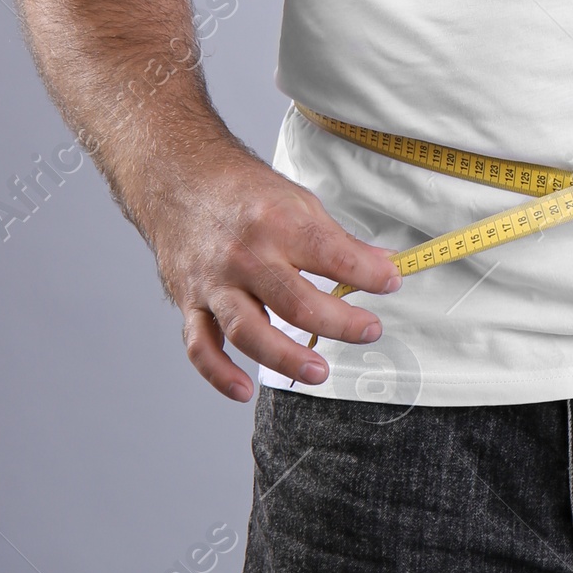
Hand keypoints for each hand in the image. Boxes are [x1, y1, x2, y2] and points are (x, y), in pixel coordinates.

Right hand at [144, 143, 403, 399]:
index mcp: (276, 222)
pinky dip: (220, 374)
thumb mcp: (298, 201)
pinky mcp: (190, 303)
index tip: (392, 282)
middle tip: (370, 330)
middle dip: (340, 322)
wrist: (180, 181)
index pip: (330, 254)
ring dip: (287, 357)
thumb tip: (383, 265)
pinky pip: (201, 347)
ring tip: (322, 371)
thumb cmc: (244, 192)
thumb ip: (338, 240)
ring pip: (249, 331)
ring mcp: (215, 283)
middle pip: (295, 302)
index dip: (367, 273)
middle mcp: (244, 255)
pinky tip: (244, 392)